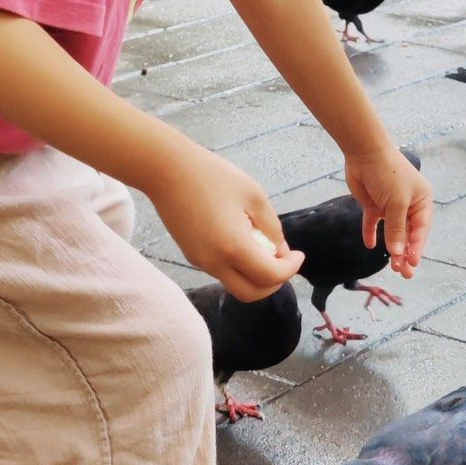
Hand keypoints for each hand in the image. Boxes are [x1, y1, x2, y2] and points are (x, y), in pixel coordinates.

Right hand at [151, 139, 302, 299]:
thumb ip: (271, 226)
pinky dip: (238, 267)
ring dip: (255, 275)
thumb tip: (278, 249)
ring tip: (263, 247)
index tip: (298, 254)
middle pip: (251, 294)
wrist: (167, 170)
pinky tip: (242, 241)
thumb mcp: (254, 195)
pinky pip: (221, 271)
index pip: (270, 276)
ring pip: (235, 284)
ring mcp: (200, 262)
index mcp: (234, 248)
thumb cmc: (213, 176)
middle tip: (283, 262)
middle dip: (273, 283)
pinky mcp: (191, 255)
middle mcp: (215, 263)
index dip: (290, 269)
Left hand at [344, 139, 431, 279]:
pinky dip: (372, 234)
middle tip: (404, 274)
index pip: (421, 230)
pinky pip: (374, 224)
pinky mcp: (374, 205)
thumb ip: (396, 228)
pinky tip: (370, 245)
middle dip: (406, 254)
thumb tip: (398, 253)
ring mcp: (390, 206)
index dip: (417, 248)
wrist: (365, 152)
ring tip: (392, 267)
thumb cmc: (388, 173)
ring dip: (392, 248)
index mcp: (422, 202)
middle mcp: (408, 205)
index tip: (411, 263)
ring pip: (393, 233)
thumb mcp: (397, 202)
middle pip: (409, 235)